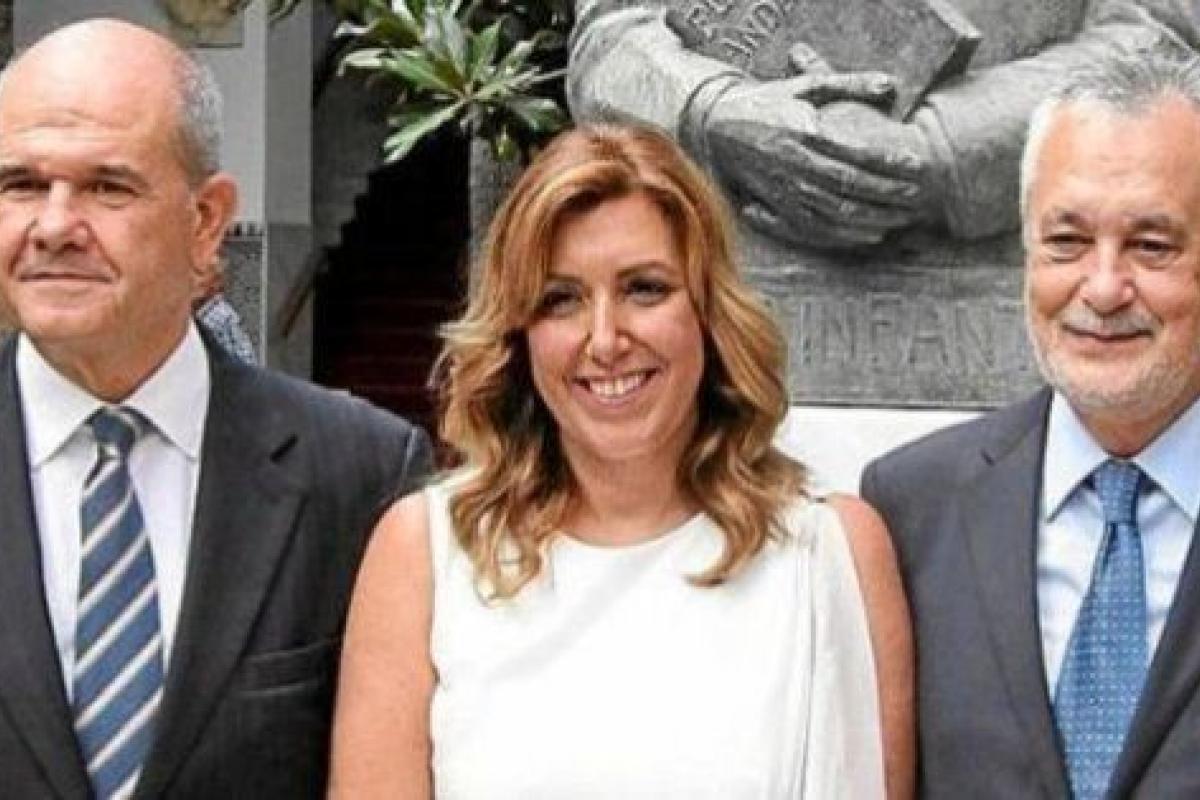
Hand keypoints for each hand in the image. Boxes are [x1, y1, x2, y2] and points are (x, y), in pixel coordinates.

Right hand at [702, 73, 938, 248]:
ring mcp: (785, 190)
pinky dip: (843, 236)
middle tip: (918, 197)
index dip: (889, 161)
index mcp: (805, 133)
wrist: (717, 127)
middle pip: (850, 187)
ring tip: (901, 219)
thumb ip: (849, 85)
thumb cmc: (767, 103)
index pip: (856, 152)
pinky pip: (814, 229)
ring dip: (872, 219)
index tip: (916, 165)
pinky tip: (868, 236)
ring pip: (835, 212)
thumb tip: (891, 85)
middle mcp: (795, 165)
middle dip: (888, 194)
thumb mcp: (806, 86)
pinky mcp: (777, 207)